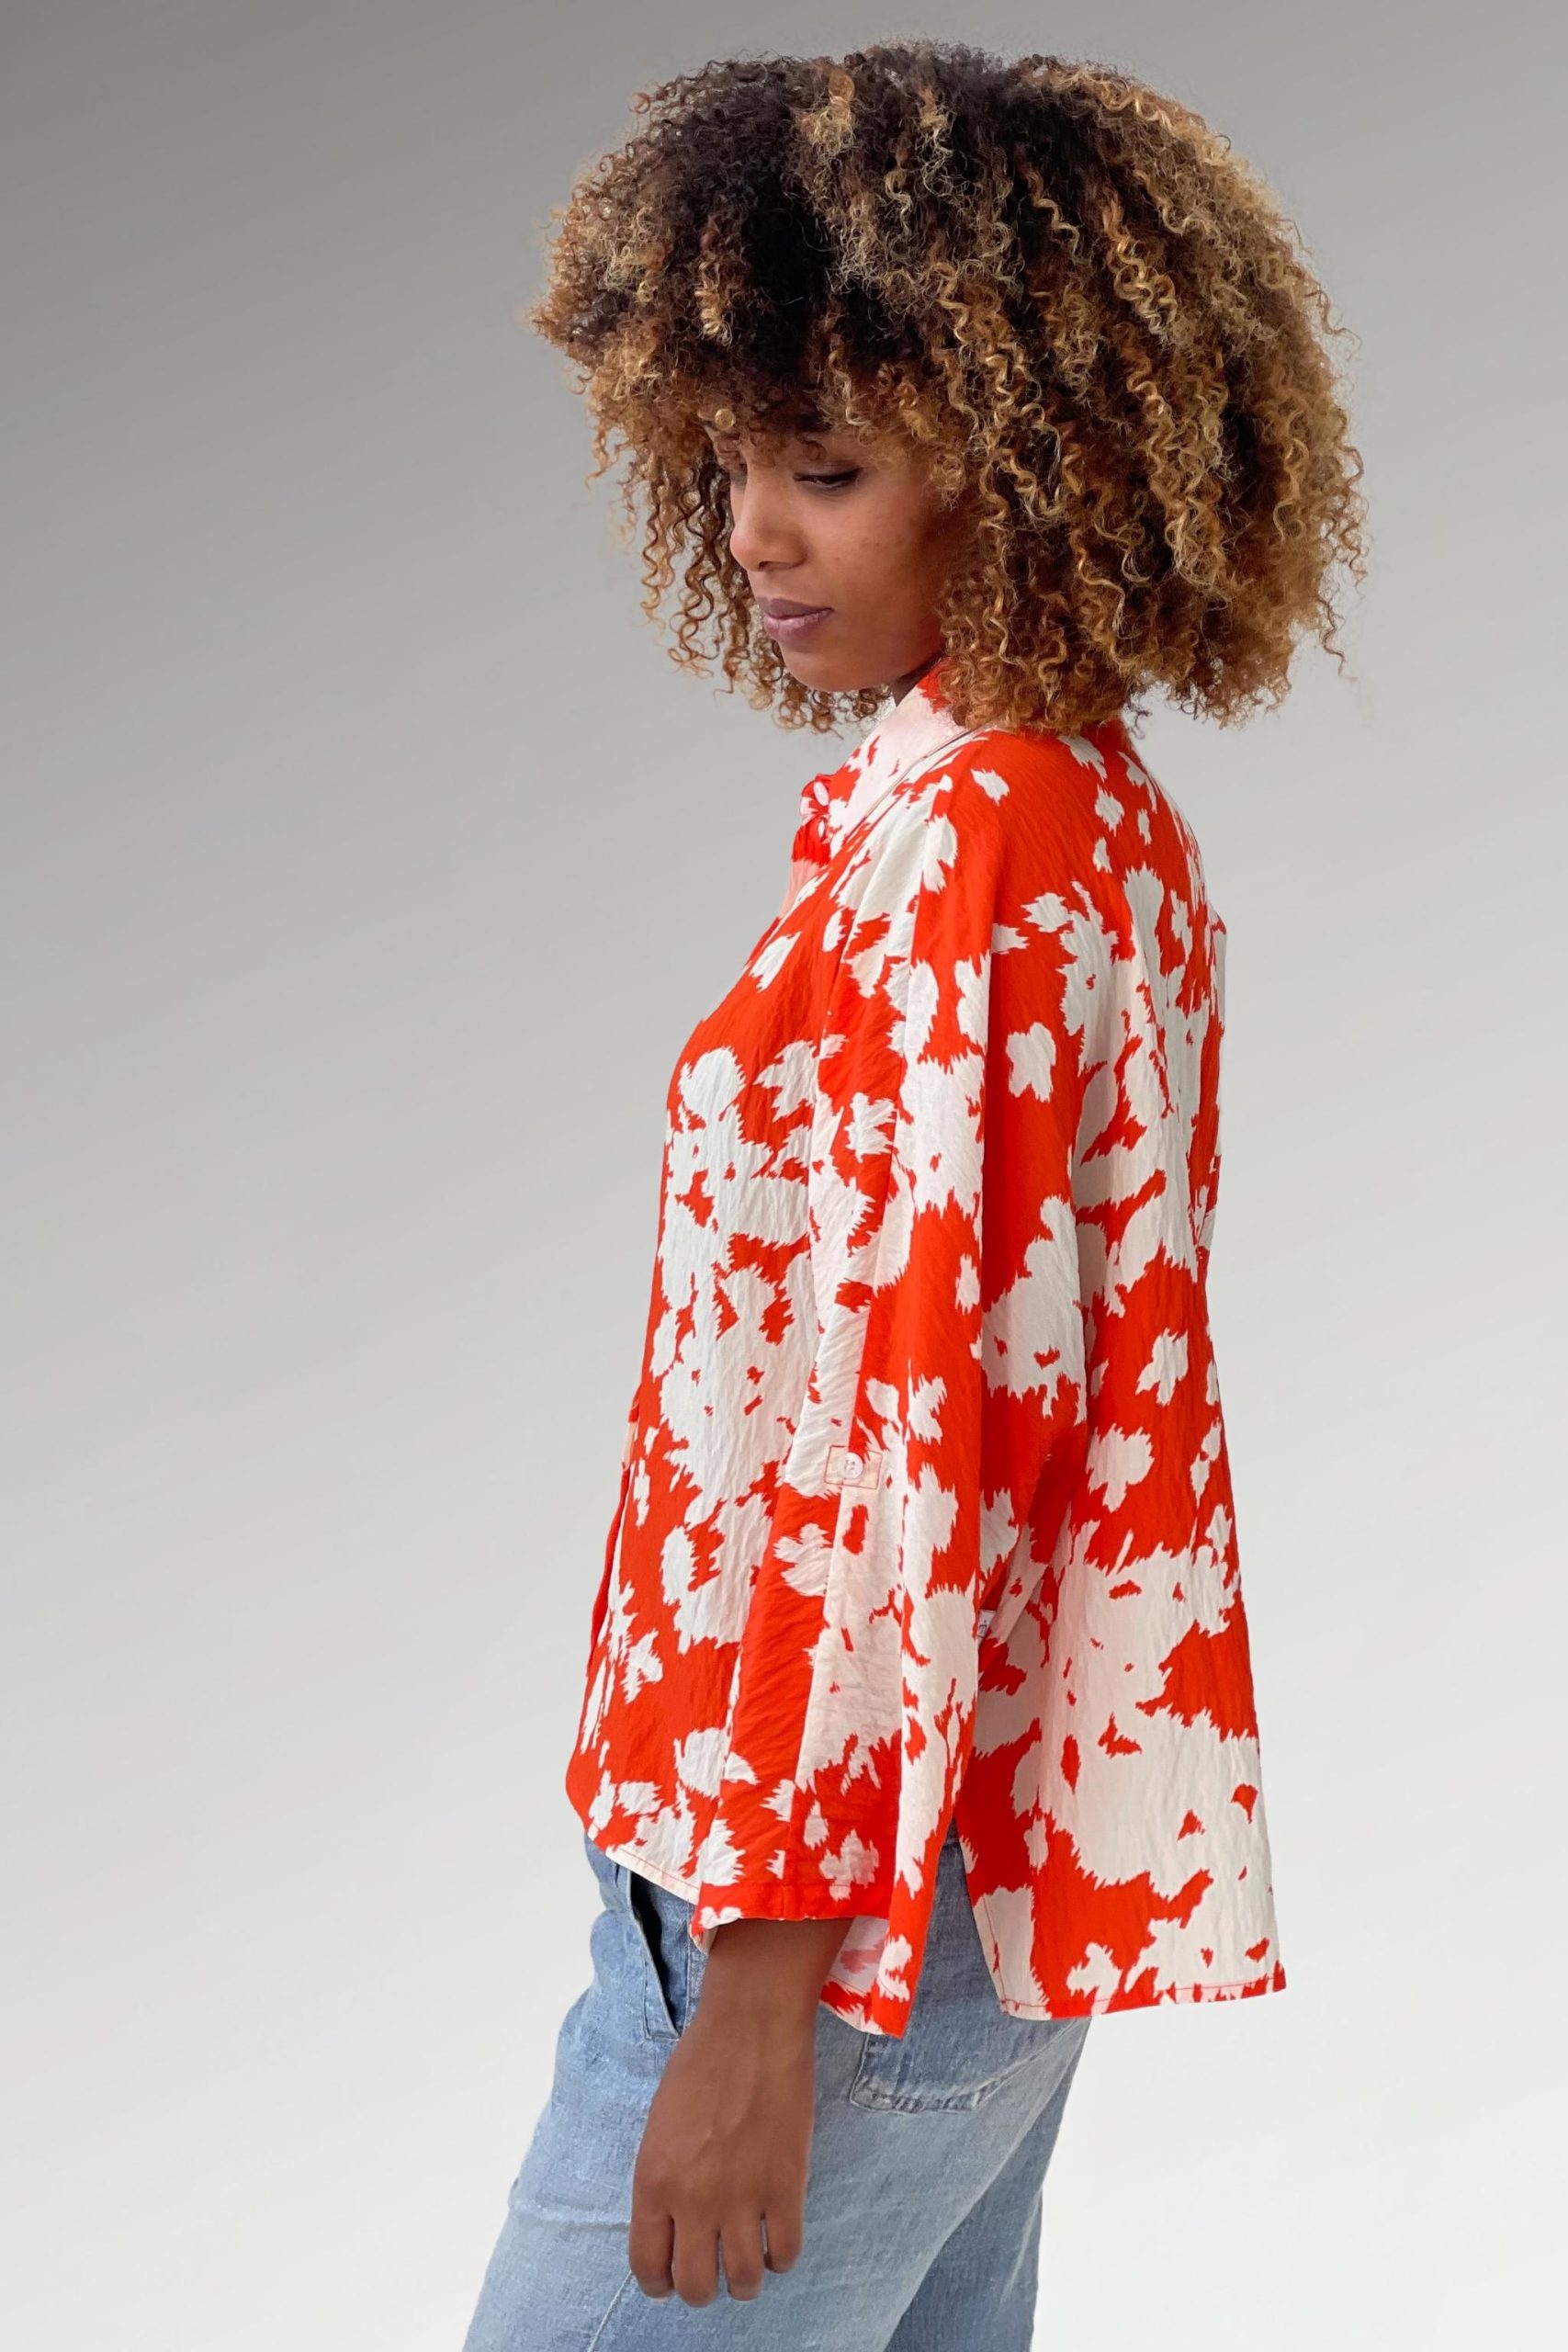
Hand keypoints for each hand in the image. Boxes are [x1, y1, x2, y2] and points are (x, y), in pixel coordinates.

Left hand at [626, 1913, 850, 2306]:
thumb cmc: (700, 2062)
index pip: (648, 2267)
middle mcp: (693, 2198)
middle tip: (713, 2272)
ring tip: (749, 2266)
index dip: (660, 2284)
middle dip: (703, 2289)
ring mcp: (742, 2195)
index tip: (670, 2281)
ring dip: (745, 2281)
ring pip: (744, 2280)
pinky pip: (786, 2252)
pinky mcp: (786, 2185)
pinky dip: (782, 2258)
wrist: (750, 2024)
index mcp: (653, 2180)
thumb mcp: (659, 2125)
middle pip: (696, 2286)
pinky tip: (777, 2241)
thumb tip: (675, 2223)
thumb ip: (663, 2179)